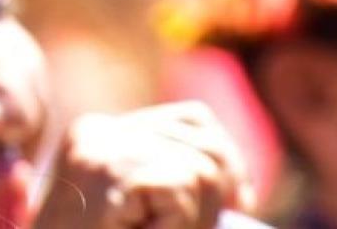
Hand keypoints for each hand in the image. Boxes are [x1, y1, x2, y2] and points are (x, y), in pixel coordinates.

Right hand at [35, 102, 255, 228]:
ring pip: (200, 168)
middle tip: (196, 228)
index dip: (228, 161)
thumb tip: (237, 184)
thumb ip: (172, 184)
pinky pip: (181, 188)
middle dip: (220, 191)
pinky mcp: (107, 170)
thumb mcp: (143, 213)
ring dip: (195, 218)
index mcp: (102, 134)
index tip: (237, 202)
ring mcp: (99, 146)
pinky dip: (179, 223)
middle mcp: (98, 130)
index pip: (193, 119)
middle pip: (203, 140)